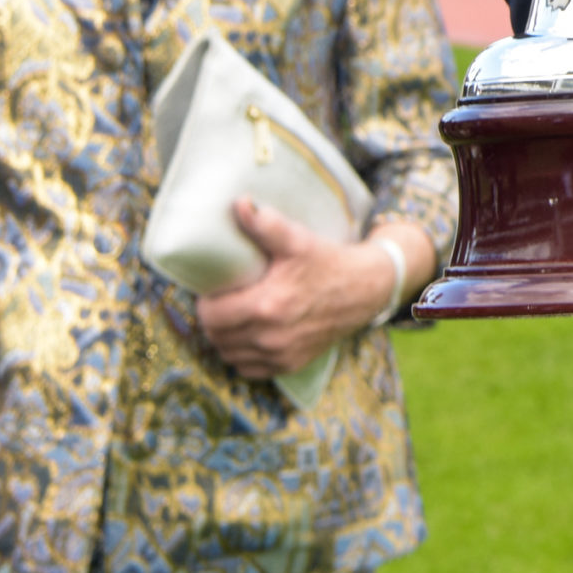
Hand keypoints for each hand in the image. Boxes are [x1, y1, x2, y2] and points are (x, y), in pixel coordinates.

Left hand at [196, 199, 405, 377]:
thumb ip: (266, 224)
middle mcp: (271, 336)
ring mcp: (281, 354)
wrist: (367, 289)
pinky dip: (243, 356)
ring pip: (230, 354)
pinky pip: (250, 369)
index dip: (206, 302)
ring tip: (232, 319)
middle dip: (213, 320)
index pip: (211, 314)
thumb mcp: (298, 240)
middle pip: (216, 336)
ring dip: (225, 339)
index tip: (213, 290)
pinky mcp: (291, 364)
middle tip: (221, 302)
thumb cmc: (329, 261)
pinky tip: (249, 337)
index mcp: (268, 305)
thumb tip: (239, 203)